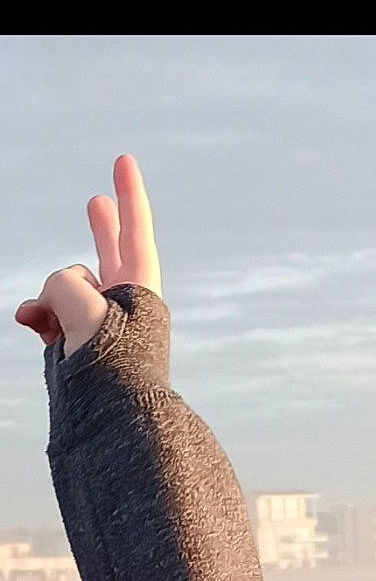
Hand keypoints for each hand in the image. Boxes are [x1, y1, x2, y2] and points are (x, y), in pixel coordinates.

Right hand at [15, 155, 162, 356]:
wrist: (111, 420)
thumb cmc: (108, 362)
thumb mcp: (83, 306)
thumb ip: (63, 284)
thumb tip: (49, 302)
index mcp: (139, 289)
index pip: (136, 231)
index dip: (129, 194)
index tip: (124, 160)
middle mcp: (123, 304)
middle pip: (110, 254)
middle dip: (101, 230)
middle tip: (98, 202)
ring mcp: (102, 324)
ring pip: (65, 289)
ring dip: (45, 297)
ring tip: (41, 319)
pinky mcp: (81, 345)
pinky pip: (53, 316)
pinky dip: (40, 317)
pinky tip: (31, 324)